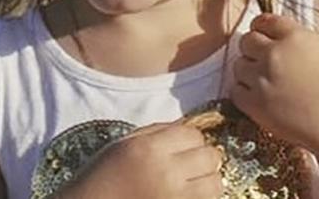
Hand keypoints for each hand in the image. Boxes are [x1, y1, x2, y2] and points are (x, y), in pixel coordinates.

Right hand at [56, 120, 224, 198]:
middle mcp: (166, 173)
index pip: (193, 134)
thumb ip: (157, 133)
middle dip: (203, 160)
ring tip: (190, 186)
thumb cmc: (102, 177)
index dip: (190, 140)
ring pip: (216, 184)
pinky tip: (185, 197)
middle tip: (189, 168)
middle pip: (210, 157)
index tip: (182, 149)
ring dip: (207, 183)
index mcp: (149, 149)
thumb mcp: (124, 145)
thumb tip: (188, 128)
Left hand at [230, 12, 318, 153]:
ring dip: (248, 71)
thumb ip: (298, 43)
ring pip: (239, 65)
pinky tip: (259, 98)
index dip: (261, 27)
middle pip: (247, 40)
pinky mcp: (254, 103)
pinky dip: (244, 93)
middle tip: (262, 61)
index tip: (261, 33)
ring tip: (265, 83)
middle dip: (253, 49)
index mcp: (296, 37)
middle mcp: (275, 53)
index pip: (266, 20)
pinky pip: (236, 90)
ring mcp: (262, 78)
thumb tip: (277, 41)